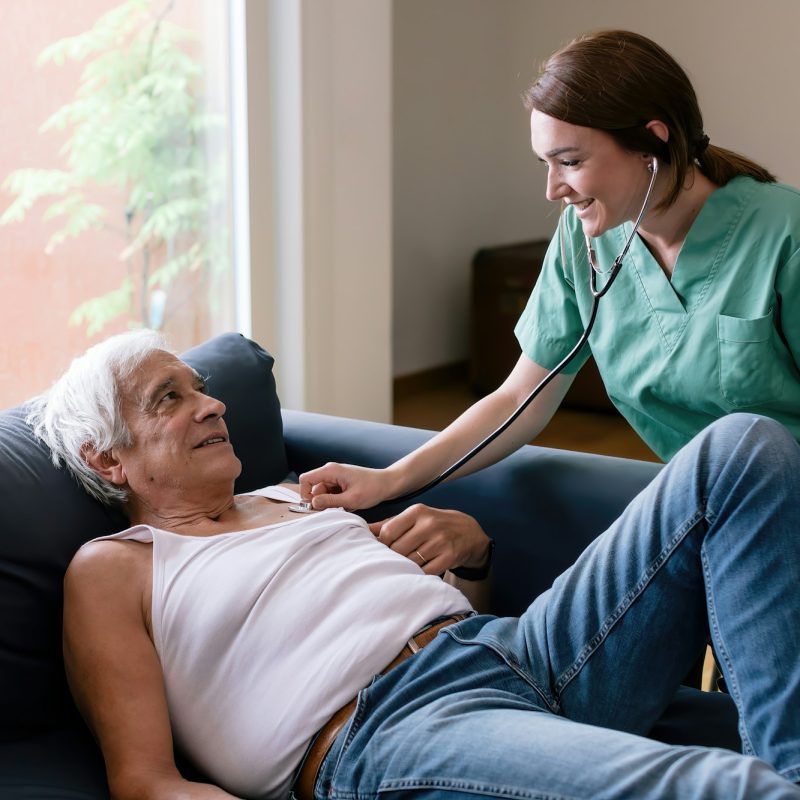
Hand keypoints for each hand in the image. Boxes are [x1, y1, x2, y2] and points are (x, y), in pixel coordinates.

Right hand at [298, 462, 394, 510]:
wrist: (388, 484)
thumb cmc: (373, 489)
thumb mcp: (351, 499)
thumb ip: (330, 502)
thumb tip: (312, 504)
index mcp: (331, 471)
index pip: (306, 479)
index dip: (306, 494)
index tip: (315, 506)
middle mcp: (330, 471)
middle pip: (313, 488)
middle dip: (320, 501)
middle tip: (335, 509)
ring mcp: (335, 477)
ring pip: (322, 493)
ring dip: (329, 502)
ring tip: (345, 505)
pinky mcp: (340, 483)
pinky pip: (330, 494)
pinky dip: (336, 501)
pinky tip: (348, 503)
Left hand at [368, 504, 490, 574]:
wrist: (468, 533)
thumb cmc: (434, 525)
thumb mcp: (414, 518)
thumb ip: (389, 524)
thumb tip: (362, 530)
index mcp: (417, 512)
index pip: (388, 531)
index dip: (382, 544)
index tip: (383, 549)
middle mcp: (429, 524)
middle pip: (397, 548)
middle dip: (393, 557)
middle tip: (393, 560)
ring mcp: (440, 541)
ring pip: (410, 561)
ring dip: (405, 566)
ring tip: (405, 565)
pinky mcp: (449, 557)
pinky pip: (425, 571)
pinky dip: (418, 574)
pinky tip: (417, 571)